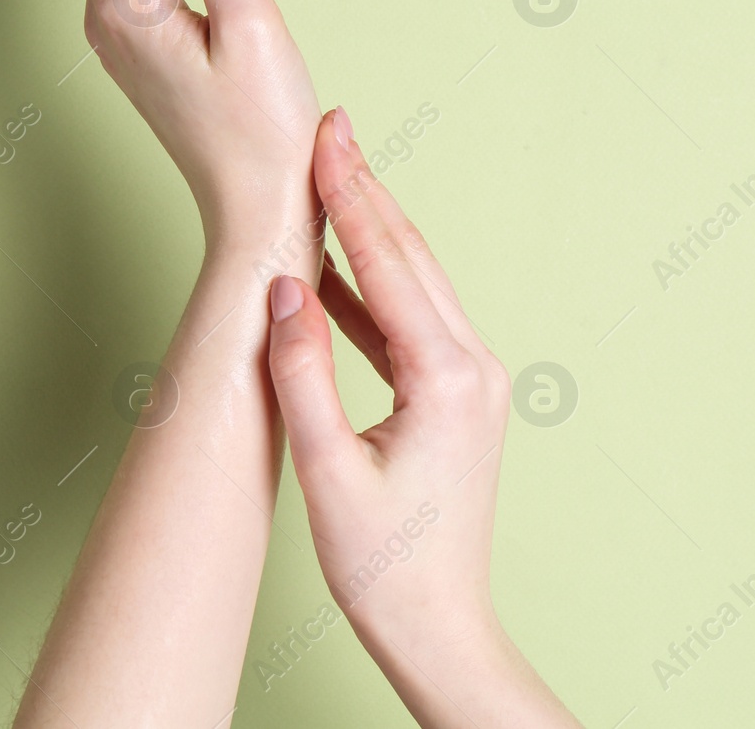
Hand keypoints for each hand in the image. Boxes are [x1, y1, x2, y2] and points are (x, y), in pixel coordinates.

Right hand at [266, 109, 580, 727]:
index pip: (391, 264)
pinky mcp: (457, 397)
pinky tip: (332, 272)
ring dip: (371, 232)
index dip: (352, 195)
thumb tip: (282, 287)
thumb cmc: (384, 566)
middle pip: (412, 258)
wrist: (439, 626)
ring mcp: (471, 381)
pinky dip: (372, 290)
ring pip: (415, 284)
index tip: (328, 136)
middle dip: (367, 191)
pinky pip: (410, 324)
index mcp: (447, 377)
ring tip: (330, 178)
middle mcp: (472, 367)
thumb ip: (302, 372)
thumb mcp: (325, 470)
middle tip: (332, 129)